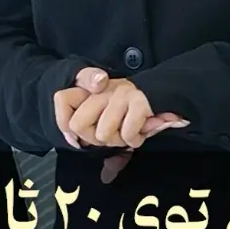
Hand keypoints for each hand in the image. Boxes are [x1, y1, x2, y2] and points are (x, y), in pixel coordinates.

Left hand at [70, 80, 187, 148]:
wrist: (168, 87)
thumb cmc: (133, 107)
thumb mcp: (108, 110)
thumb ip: (88, 123)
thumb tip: (71, 140)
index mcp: (92, 90)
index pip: (61, 99)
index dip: (65, 123)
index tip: (79, 138)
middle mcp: (103, 89)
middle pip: (78, 124)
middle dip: (95, 139)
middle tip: (112, 136)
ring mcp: (120, 93)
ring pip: (103, 134)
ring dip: (119, 141)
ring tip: (129, 132)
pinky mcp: (139, 101)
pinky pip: (127, 134)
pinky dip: (135, 140)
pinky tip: (141, 132)